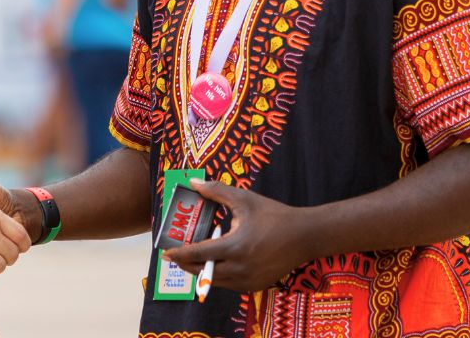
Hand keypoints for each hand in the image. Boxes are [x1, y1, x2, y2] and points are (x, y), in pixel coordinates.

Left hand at [162, 179, 311, 292]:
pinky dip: (220, 275)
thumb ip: (217, 192)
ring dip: (203, 270)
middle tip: (176, 256)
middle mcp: (240, 268)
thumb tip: (193, 182)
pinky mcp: (256, 286)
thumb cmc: (274, 215)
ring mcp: (248, 280)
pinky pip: (230, 284)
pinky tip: (218, 263)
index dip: (179, 254)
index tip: (165, 252)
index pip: (198, 254)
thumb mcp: (244, 200)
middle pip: (203, 271)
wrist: (305, 236)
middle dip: (187, 265)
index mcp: (235, 247)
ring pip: (216, 280)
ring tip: (195, 258)